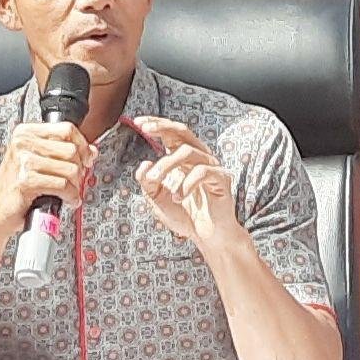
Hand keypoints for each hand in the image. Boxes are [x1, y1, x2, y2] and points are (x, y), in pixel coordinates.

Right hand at [0, 122, 96, 238]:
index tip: (86, 158)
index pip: (66, 129)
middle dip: (80, 169)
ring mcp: (24, 161)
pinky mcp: (26, 181)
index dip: (82, 145)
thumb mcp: (38, 161)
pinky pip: (63, 185)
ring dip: (76, 186)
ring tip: (70, 192)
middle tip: (76, 181)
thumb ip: (62, 151)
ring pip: (70, 169)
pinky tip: (67, 200)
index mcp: (26, 132)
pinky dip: (70, 196)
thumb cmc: (17, 186)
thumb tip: (91, 150)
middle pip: (71, 150)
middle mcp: (23, 143)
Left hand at [133, 117, 245, 249]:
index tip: (137, 123)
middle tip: (145, 130)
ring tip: (156, 179)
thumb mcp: (157, 199)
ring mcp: (211, 166)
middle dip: (162, 128)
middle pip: (182, 131)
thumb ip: (148, 182)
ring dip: (166, 164)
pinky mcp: (221, 179)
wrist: (206, 237)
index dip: (156, 124)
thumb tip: (144, 164)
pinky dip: (186, 184)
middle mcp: (197, 157)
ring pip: (187, 151)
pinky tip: (178, 197)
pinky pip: (202, 172)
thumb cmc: (183, 215)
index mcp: (182, 158)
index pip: (170, 133)